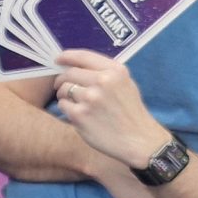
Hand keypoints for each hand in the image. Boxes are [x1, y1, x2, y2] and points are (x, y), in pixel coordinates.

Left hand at [53, 50, 170, 169]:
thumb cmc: (131, 113)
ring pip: (64, 89)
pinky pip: (63, 105)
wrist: (139, 140)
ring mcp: (90, 98)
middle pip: (69, 73)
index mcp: (115, 71)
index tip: (58, 60)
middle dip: (62, 79)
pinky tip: (78, 114)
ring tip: (74, 103)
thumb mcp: (126, 84)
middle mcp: (103, 81)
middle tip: (61, 86)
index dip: (67, 56)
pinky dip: (66, 108)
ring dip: (64, 95)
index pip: (83, 56)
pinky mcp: (80, 115)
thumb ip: (105, 73)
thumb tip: (75, 66)